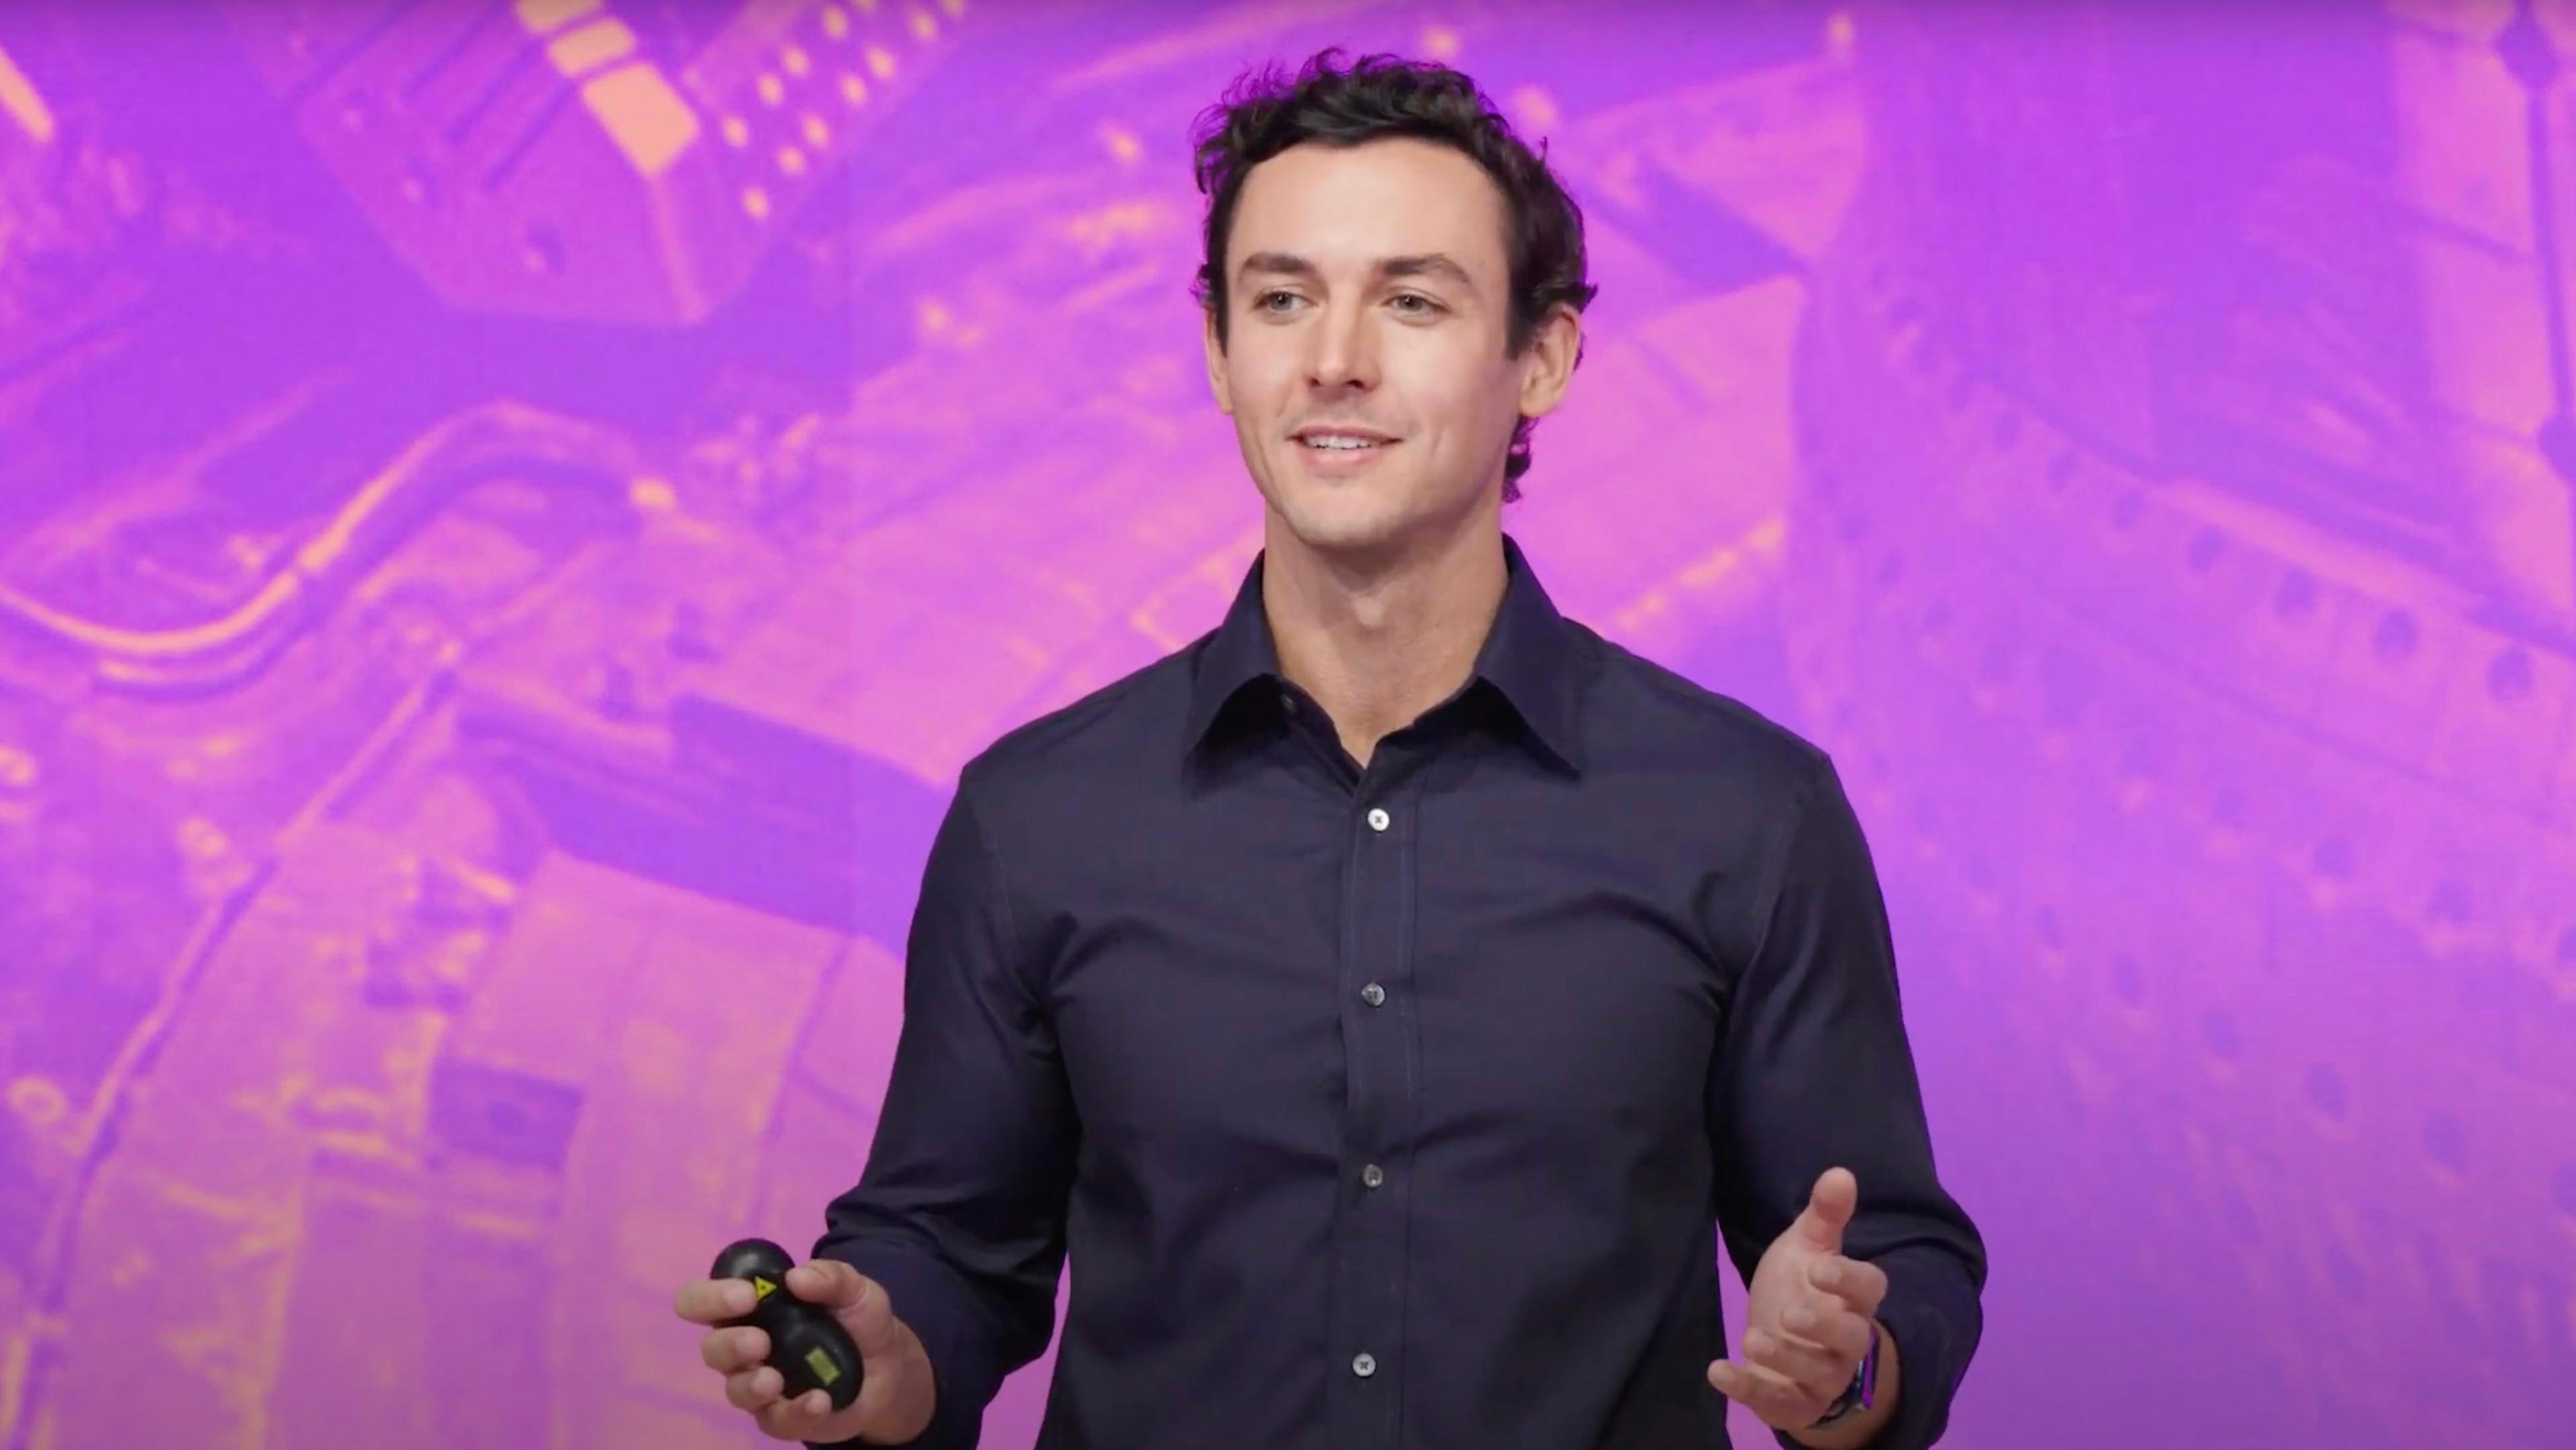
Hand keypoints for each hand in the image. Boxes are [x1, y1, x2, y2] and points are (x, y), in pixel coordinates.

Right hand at [676, 1257, 937, 1443]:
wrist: (889, 1366)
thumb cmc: (857, 1319)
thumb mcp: (854, 1288)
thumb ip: (830, 1276)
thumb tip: (796, 1277)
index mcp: (751, 1308)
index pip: (702, 1301)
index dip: (710, 1298)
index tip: (746, 1294)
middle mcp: (745, 1347)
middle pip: (711, 1349)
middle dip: (729, 1344)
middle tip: (760, 1341)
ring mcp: (760, 1385)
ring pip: (735, 1391)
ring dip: (750, 1385)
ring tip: (774, 1380)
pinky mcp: (781, 1418)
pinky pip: (776, 1420)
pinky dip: (796, 1411)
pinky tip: (819, 1400)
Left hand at [1707, 1166, 1888, 1431]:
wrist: (1788, 1346)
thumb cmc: (1802, 1289)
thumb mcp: (1807, 1248)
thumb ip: (1824, 1215)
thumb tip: (1840, 1171)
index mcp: (1853, 1298)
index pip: (1869, 1289)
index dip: (1850, 1280)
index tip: (1819, 1268)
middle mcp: (1846, 1341)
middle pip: (1850, 1337)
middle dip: (1824, 1326)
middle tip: (1790, 1314)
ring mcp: (1823, 1377)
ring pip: (1817, 1374)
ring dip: (1785, 1358)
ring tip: (1752, 1337)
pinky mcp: (1796, 1403)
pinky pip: (1780, 1405)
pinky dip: (1750, 1391)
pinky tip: (1718, 1371)